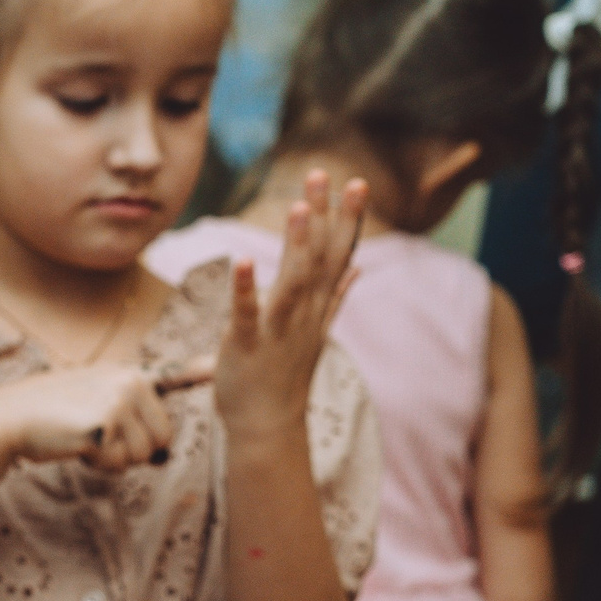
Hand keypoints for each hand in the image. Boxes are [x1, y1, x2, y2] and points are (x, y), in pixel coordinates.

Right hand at [0, 362, 183, 470]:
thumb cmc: (50, 418)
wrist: (10, 418)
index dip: (199, 371)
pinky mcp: (107, 421)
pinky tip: (76, 444)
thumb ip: (132, 424)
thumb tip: (165, 459)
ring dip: (114, 459)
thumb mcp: (95, 406)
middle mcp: (131, 381)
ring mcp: (120, 400)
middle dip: (133, 451)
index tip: (218, 367)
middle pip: (162, 438)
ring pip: (142, 455)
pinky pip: (119, 463)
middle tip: (98, 438)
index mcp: (131, 374)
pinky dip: (98, 464)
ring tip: (84, 438)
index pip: (174, 375)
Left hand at [215, 168, 365, 445]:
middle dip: (321, 216)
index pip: (339, 255)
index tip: (355, 182)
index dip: (347, 219)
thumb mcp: (316, 333)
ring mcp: (278, 329)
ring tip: (298, 207)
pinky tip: (242, 260)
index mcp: (318, 307)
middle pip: (318, 258)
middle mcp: (304, 314)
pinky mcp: (246, 345)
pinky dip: (246, 289)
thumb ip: (336, 297)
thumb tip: (357, 268)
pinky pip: (247, 313)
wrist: (266, 426)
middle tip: (319, 174)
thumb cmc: (284, 377)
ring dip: (297, 244)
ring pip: (293, 281)